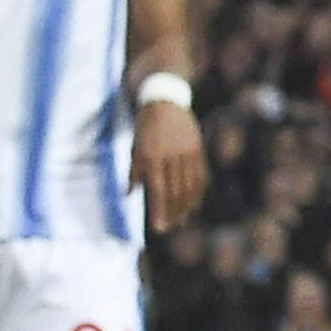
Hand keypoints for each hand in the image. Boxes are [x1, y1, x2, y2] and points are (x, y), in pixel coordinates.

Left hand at [134, 98, 206, 227]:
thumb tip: (130, 195)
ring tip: (183, 219)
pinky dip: (198, 192)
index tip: (160, 228)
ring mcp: (187, 153)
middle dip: (173, 213)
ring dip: (186, 206)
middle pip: (175, 193)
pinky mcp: (198, 149)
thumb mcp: (135, 148)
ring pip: (189, 187)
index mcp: (152, 158)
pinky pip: (199, 176)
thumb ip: (134, 173)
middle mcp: (171, 157)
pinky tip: (195, 203)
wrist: (165, 102)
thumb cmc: (145, 128)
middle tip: (172, 227)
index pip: (158, 192)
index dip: (159, 212)